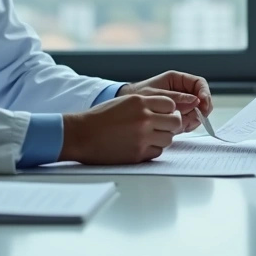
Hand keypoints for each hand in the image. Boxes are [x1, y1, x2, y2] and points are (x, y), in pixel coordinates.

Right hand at [60, 94, 181, 164]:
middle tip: (161, 128)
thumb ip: (145, 105)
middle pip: (174, 122)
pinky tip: (140, 146)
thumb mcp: (123, 102)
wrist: (81, 134)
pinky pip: (157, 152)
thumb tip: (166, 111)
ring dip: (162, 138)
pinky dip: (152, 150)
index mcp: (140, 101)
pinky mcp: (138, 153)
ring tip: (148, 138)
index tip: (163, 115)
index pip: (170, 104)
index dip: (169, 111)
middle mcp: (144, 117)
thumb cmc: (99, 118)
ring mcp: (142, 136)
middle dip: (170, 125)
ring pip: (169, 139)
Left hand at [118, 70, 212, 132]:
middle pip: (202, 100)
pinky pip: (190, 121)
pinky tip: (176, 129)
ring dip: (192, 120)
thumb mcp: (154, 95)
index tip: (204, 104)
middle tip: (191, 119)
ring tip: (179, 125)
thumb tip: (195, 100)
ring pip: (198, 112)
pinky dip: (187, 126)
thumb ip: (175, 97)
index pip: (200, 83)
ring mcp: (182, 105)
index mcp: (178, 80)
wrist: (125, 109)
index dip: (205, 93)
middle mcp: (182, 92)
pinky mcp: (179, 116)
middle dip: (200, 110)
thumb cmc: (137, 96)